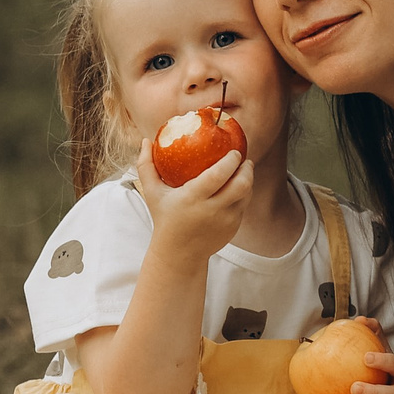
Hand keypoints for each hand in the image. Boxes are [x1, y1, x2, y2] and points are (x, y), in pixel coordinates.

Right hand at [130, 134, 253, 265]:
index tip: (234, 151)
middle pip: (240, 185)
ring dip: (248, 179)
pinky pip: (244, 205)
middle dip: (247, 169)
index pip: (218, 176)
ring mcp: (225, 221)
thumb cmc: (164, 217)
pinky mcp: (233, 228)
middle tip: (244, 159)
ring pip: (246, 194)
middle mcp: (212, 210)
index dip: (230, 161)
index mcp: (192, 198)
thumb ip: (146, 166)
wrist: (179, 253)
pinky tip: (239, 185)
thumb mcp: (151, 193)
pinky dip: (244, 193)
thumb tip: (146, 140)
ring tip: (244, 169)